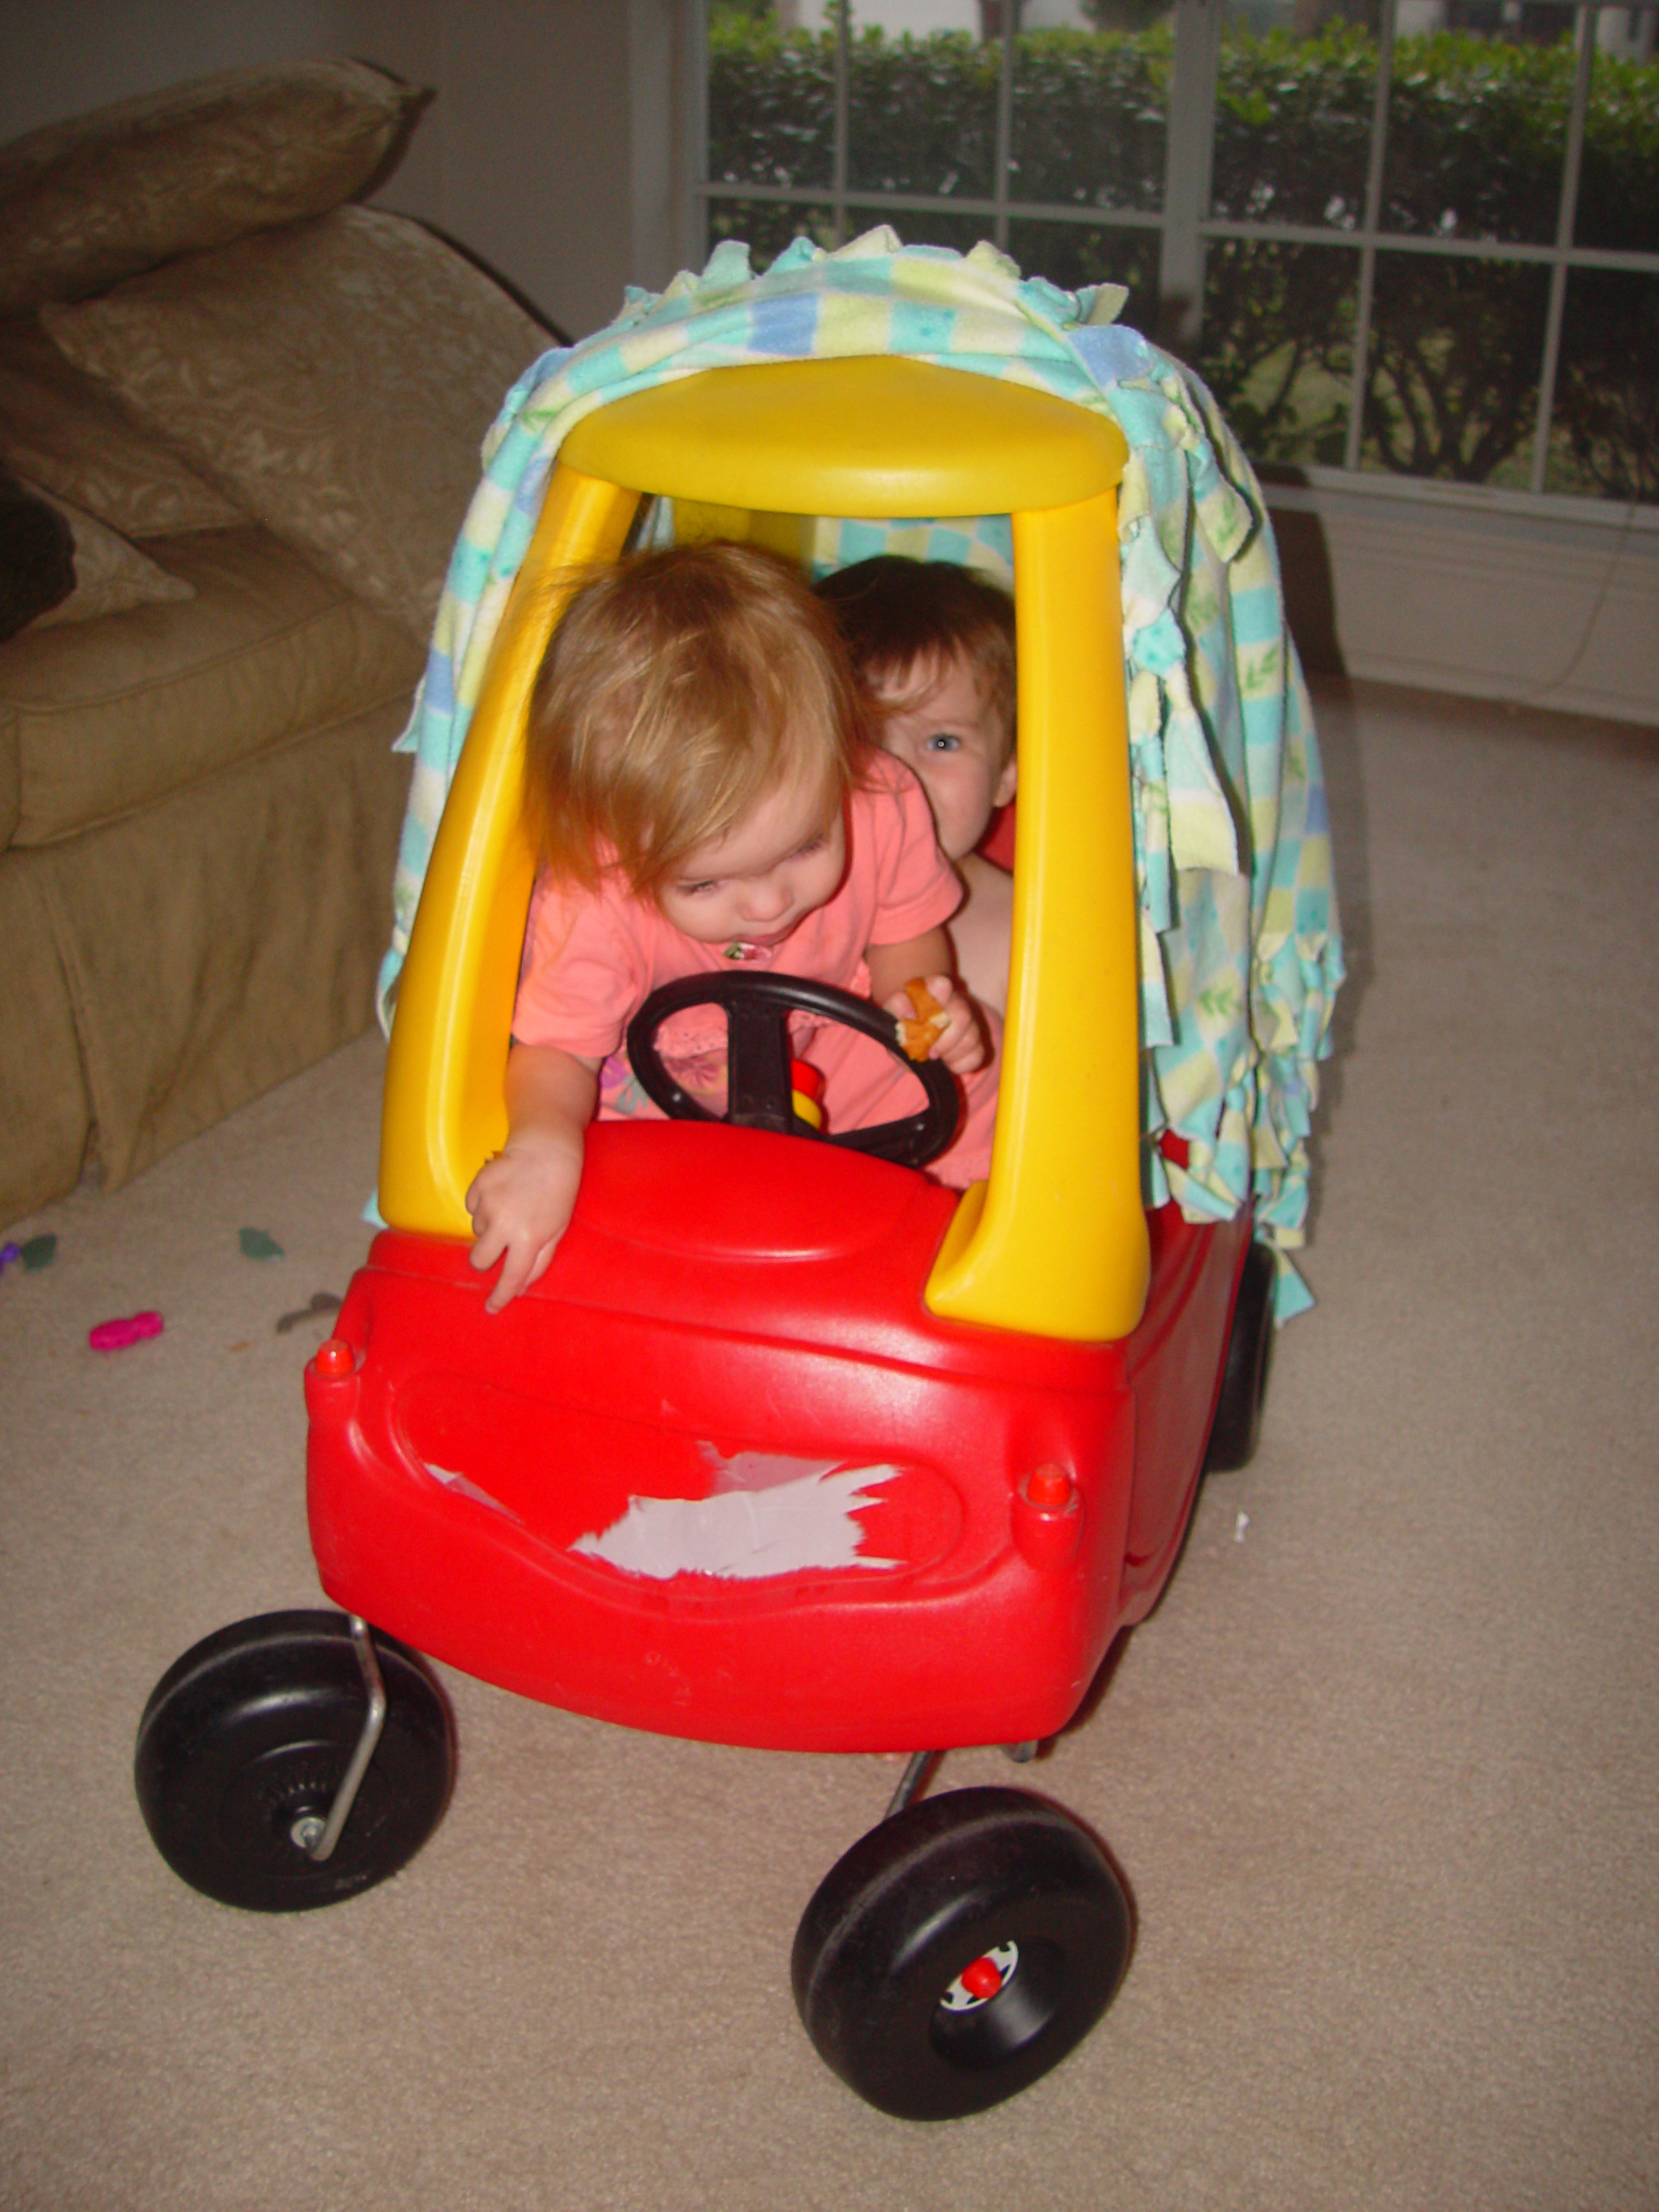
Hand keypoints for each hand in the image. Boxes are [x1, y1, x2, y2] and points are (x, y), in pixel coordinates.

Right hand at [464, 1132, 583, 1312]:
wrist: (546, 1149)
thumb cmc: (559, 1192)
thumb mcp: (558, 1229)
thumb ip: (540, 1261)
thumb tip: (520, 1287)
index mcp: (529, 1238)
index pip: (511, 1277)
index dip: (500, 1296)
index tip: (492, 1308)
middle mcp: (505, 1224)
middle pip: (479, 1260)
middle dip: (484, 1260)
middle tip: (498, 1246)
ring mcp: (488, 1204)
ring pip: (476, 1231)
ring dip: (489, 1227)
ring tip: (510, 1206)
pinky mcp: (477, 1186)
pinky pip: (471, 1207)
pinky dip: (482, 1205)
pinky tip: (501, 1193)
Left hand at [884, 973, 987, 1076]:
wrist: (913, 1041)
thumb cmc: (904, 1024)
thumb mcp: (892, 1015)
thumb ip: (898, 1008)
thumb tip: (911, 1014)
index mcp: (933, 990)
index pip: (941, 984)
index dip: (936, 998)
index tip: (920, 1018)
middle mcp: (956, 1002)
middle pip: (962, 1015)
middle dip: (943, 1039)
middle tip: (929, 1051)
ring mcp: (970, 1022)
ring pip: (971, 1037)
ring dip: (949, 1054)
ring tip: (935, 1056)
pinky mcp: (977, 1043)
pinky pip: (977, 1055)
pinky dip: (959, 1065)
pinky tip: (947, 1062)